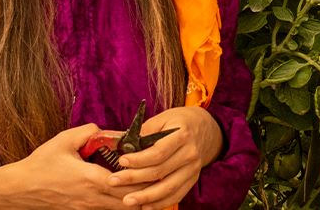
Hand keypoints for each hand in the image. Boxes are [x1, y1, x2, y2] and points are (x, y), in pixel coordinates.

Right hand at [0, 123, 148, 209]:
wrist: (20, 189)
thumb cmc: (41, 164)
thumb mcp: (64, 140)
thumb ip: (89, 132)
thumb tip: (107, 130)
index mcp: (91, 178)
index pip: (127, 181)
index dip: (145, 176)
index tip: (156, 165)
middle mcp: (93, 197)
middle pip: (130, 199)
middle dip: (146, 189)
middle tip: (160, 177)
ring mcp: (88, 207)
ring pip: (121, 209)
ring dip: (136, 200)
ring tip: (151, 188)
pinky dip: (121, 204)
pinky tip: (128, 196)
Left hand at [106, 106, 222, 207]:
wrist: (206, 129)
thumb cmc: (179, 122)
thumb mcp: (163, 118)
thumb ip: (146, 132)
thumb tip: (124, 146)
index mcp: (182, 135)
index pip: (158, 152)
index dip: (139, 159)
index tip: (121, 161)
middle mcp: (190, 154)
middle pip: (160, 171)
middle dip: (134, 178)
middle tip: (113, 181)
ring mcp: (193, 169)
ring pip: (168, 187)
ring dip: (146, 197)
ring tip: (127, 200)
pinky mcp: (193, 179)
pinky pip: (177, 195)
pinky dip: (161, 203)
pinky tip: (145, 206)